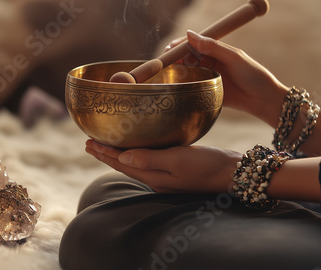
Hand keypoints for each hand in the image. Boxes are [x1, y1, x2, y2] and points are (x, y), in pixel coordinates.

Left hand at [85, 139, 240, 192]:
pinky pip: (148, 161)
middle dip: (106, 154)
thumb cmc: (208, 166)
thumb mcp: (178, 161)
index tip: (88, 142)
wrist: (233, 173)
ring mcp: (166, 176)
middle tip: (89, 143)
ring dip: (118, 154)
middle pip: (124, 165)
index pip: (122, 164)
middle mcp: (157, 178)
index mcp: (154, 177)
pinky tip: (137, 147)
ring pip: (135, 163)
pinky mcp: (176, 169)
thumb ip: (150, 159)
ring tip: (106, 145)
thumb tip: (123, 156)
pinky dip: (135, 153)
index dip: (104, 153)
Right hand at [167, 31, 288, 127]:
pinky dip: (182, 86)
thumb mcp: (234, 57)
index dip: (179, 45)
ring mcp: (208, 76)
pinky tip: (175, 87)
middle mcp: (209, 62)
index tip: (169, 49)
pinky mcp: (207, 91)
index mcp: (215, 50)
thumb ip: (212, 47)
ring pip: (186, 71)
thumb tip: (189, 34)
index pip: (192, 43)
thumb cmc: (253, 75)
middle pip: (186, 57)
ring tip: (167, 75)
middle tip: (165, 63)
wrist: (264, 99)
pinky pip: (191, 87)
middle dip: (173, 58)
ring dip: (176, 72)